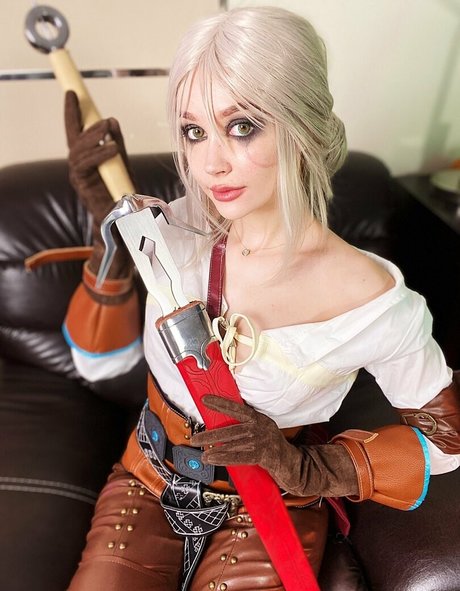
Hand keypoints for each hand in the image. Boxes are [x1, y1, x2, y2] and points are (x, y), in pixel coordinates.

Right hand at [65, 90, 133, 279]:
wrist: (124, 220)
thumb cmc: (122, 192)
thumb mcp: (122, 162)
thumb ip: (116, 143)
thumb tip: (112, 121)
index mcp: (85, 158)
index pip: (75, 130)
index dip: (73, 112)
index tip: (72, 93)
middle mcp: (78, 166)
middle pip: (75, 139)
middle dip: (84, 123)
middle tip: (103, 116)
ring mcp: (78, 176)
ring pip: (79, 151)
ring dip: (94, 138)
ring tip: (108, 129)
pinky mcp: (83, 186)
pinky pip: (87, 166)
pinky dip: (100, 155)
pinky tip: (112, 149)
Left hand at [190, 395, 357, 497]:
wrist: (295, 466)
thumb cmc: (274, 450)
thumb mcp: (261, 435)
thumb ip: (245, 431)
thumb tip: (220, 431)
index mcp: (259, 419)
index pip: (237, 408)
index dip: (220, 403)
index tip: (205, 400)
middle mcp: (261, 427)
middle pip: (231, 428)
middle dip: (211, 433)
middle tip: (195, 437)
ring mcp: (263, 440)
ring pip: (234, 443)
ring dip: (215, 447)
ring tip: (201, 451)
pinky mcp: (265, 454)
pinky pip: (240, 456)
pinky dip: (224, 457)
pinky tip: (213, 458)